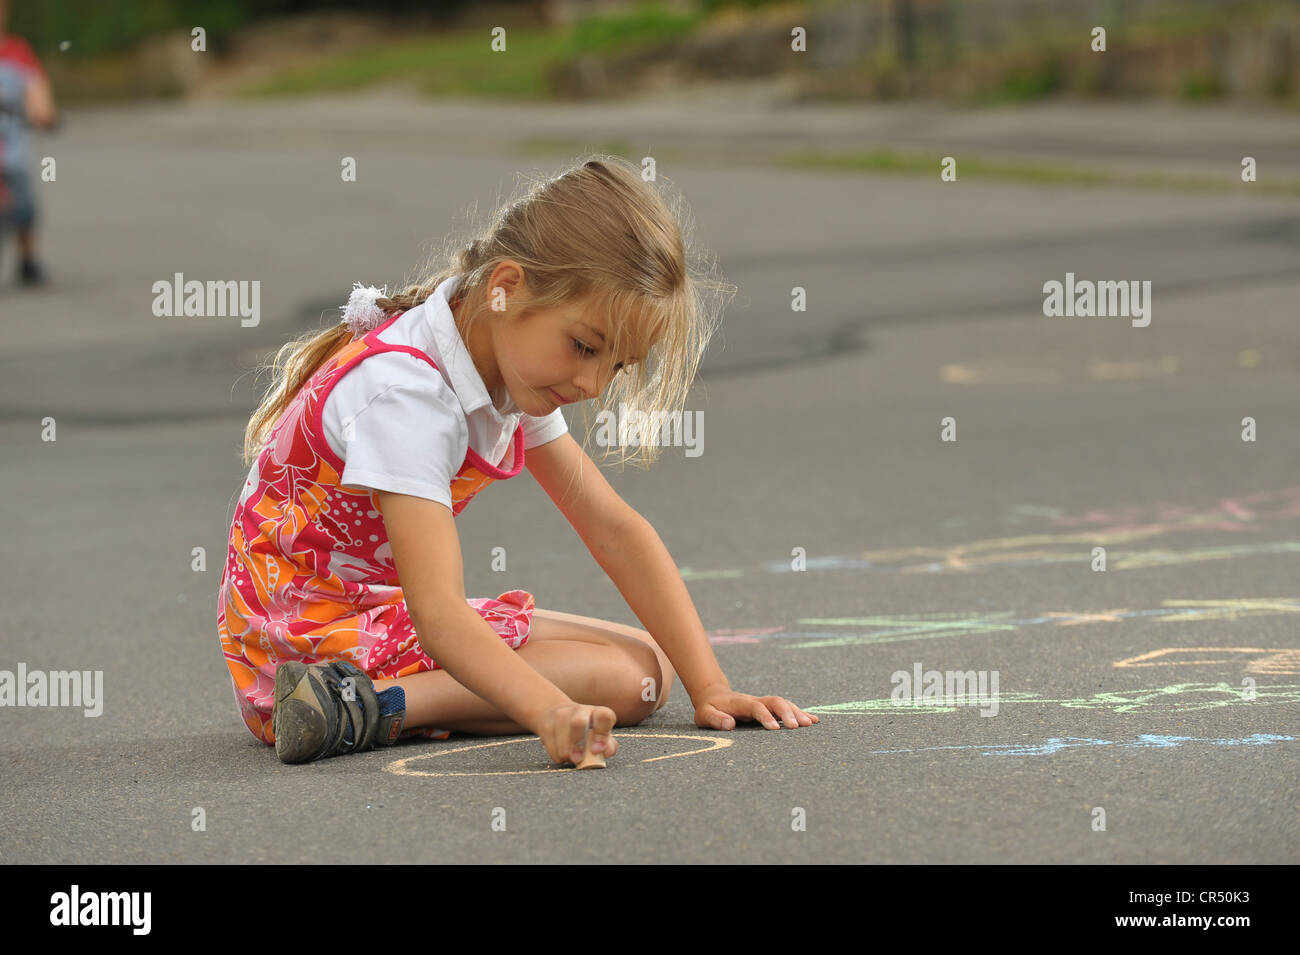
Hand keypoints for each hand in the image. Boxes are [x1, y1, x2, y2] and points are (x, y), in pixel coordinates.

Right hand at [535, 701, 619, 765]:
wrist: (558, 714)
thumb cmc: (587, 731)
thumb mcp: (600, 736)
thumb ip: (609, 745)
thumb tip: (607, 751)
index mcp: (597, 713)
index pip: (604, 716)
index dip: (602, 734)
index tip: (597, 750)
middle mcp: (580, 710)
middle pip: (577, 722)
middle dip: (577, 743)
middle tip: (578, 759)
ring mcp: (561, 715)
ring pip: (561, 737)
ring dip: (566, 753)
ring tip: (571, 758)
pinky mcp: (546, 724)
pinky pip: (551, 746)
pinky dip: (557, 756)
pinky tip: (562, 755)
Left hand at [693, 686, 819, 729]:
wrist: (714, 696)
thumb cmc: (709, 709)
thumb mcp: (704, 714)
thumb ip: (715, 719)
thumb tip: (730, 724)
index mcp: (741, 703)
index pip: (756, 707)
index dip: (766, 717)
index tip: (775, 729)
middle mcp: (755, 700)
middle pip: (775, 702)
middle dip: (787, 713)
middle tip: (798, 727)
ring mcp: (764, 703)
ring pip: (784, 704)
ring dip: (797, 712)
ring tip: (811, 724)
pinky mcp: (769, 708)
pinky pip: (787, 708)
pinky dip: (800, 713)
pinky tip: (813, 720)